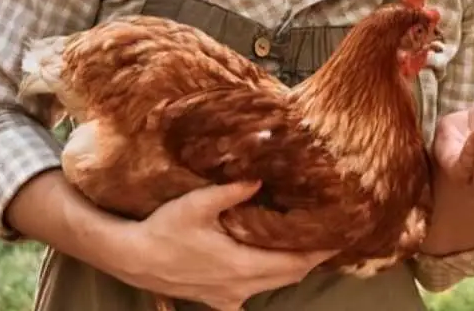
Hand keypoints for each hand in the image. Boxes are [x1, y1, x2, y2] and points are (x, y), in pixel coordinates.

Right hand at [119, 181, 336, 310]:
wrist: (132, 258)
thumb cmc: (164, 229)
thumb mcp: (197, 203)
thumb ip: (232, 190)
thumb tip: (261, 176)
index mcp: (242, 265)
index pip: (295, 262)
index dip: (320, 251)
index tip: (341, 236)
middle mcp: (241, 287)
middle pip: (289, 275)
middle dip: (311, 257)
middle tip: (328, 235)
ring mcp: (229, 297)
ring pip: (272, 284)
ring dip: (289, 267)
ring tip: (304, 244)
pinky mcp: (215, 299)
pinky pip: (249, 294)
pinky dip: (264, 280)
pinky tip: (264, 265)